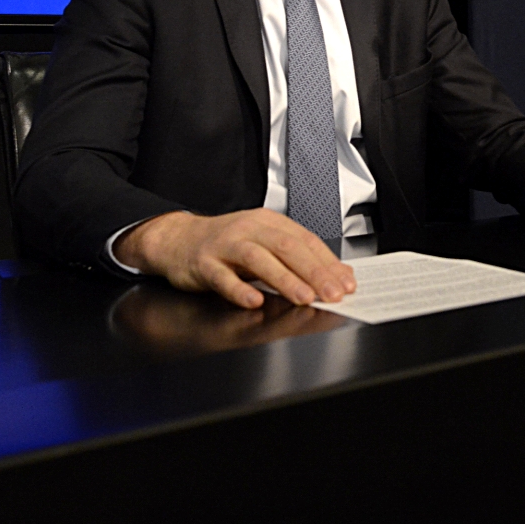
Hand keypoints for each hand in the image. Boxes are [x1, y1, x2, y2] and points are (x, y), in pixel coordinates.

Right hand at [113, 208, 355, 309]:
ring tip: (304, 297)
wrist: (178, 240)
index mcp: (268, 223)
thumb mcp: (263, 244)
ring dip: (284, 279)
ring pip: (259, 260)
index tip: (346, 283)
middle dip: (314, 272)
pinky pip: (222, 277)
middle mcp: (249, 229)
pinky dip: (239, 290)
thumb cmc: (225, 245)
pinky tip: (253, 301)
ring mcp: (225, 245)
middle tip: (333, 294)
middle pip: (287, 248)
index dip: (328, 262)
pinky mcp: (203, 263)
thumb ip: (297, 258)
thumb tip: (337, 274)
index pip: (305, 241)